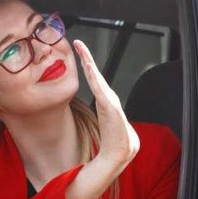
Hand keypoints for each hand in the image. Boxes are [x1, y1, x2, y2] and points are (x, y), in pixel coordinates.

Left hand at [73, 40, 139, 167]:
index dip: (88, 65)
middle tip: (78, 43)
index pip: (95, 80)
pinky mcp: (108, 106)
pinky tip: (88, 65)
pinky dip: (93, 75)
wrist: (119, 155)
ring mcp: (109, 101)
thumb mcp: (108, 127)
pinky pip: (98, 87)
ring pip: (96, 77)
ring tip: (81, 48)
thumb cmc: (114, 143)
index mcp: (107, 102)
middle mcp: (109, 98)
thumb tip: (104, 120)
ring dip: (88, 61)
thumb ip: (106, 120)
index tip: (80, 52)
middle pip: (95, 74)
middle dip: (87, 57)